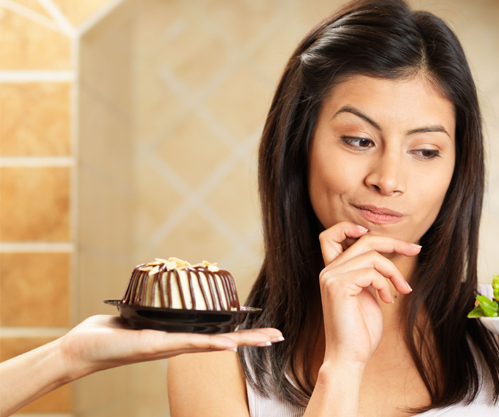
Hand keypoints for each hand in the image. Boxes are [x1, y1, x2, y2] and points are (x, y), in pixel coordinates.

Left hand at [59, 315, 282, 377]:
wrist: (80, 350)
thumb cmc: (106, 334)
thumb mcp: (137, 315)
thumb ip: (152, 306)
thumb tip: (161, 288)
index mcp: (177, 337)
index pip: (215, 334)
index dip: (240, 333)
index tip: (263, 329)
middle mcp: (177, 344)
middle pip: (222, 341)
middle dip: (251, 339)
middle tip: (279, 336)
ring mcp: (169, 346)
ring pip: (212, 343)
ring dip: (241, 342)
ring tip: (266, 339)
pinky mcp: (155, 345)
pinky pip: (188, 343)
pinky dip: (211, 345)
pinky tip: (228, 344)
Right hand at [317, 221, 416, 368]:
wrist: (350, 357)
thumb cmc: (361, 331)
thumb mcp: (368, 294)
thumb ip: (369, 273)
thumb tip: (386, 254)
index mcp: (332, 271)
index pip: (331, 235)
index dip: (349, 227)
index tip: (372, 232)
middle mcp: (328, 271)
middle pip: (364, 240)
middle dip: (394, 243)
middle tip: (416, 249)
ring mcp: (331, 277)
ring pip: (373, 255)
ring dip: (394, 271)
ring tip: (402, 290)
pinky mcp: (338, 287)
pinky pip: (372, 272)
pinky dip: (386, 284)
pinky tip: (388, 299)